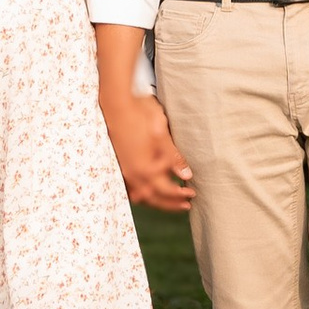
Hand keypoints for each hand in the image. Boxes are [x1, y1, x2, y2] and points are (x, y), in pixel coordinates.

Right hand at [107, 89, 196, 214]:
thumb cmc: (140, 113)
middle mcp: (133, 174)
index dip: (181, 193)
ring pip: (140, 196)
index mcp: (145, 168)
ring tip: (168, 202)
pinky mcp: (118, 165)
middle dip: (170, 204)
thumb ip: (174, 156)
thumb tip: (187, 175)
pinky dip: (140, 194)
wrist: (116, 103)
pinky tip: (146, 190)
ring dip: (155, 201)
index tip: (192, 193)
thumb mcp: (162, 132)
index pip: (167, 189)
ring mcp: (123, 170)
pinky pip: (130, 188)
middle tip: (186, 205)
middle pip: (153, 198)